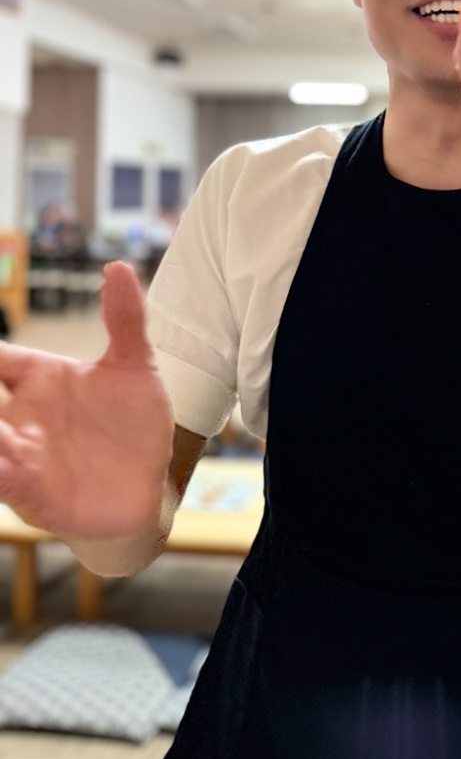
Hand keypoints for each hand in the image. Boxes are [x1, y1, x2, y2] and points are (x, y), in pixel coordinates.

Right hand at [0, 262, 173, 538]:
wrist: (148, 487)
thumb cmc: (133, 424)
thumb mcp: (136, 367)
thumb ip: (125, 319)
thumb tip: (118, 267)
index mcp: (37, 379)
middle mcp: (19, 415)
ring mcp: (21, 453)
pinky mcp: (32, 491)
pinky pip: (2, 478)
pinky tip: (4, 462)